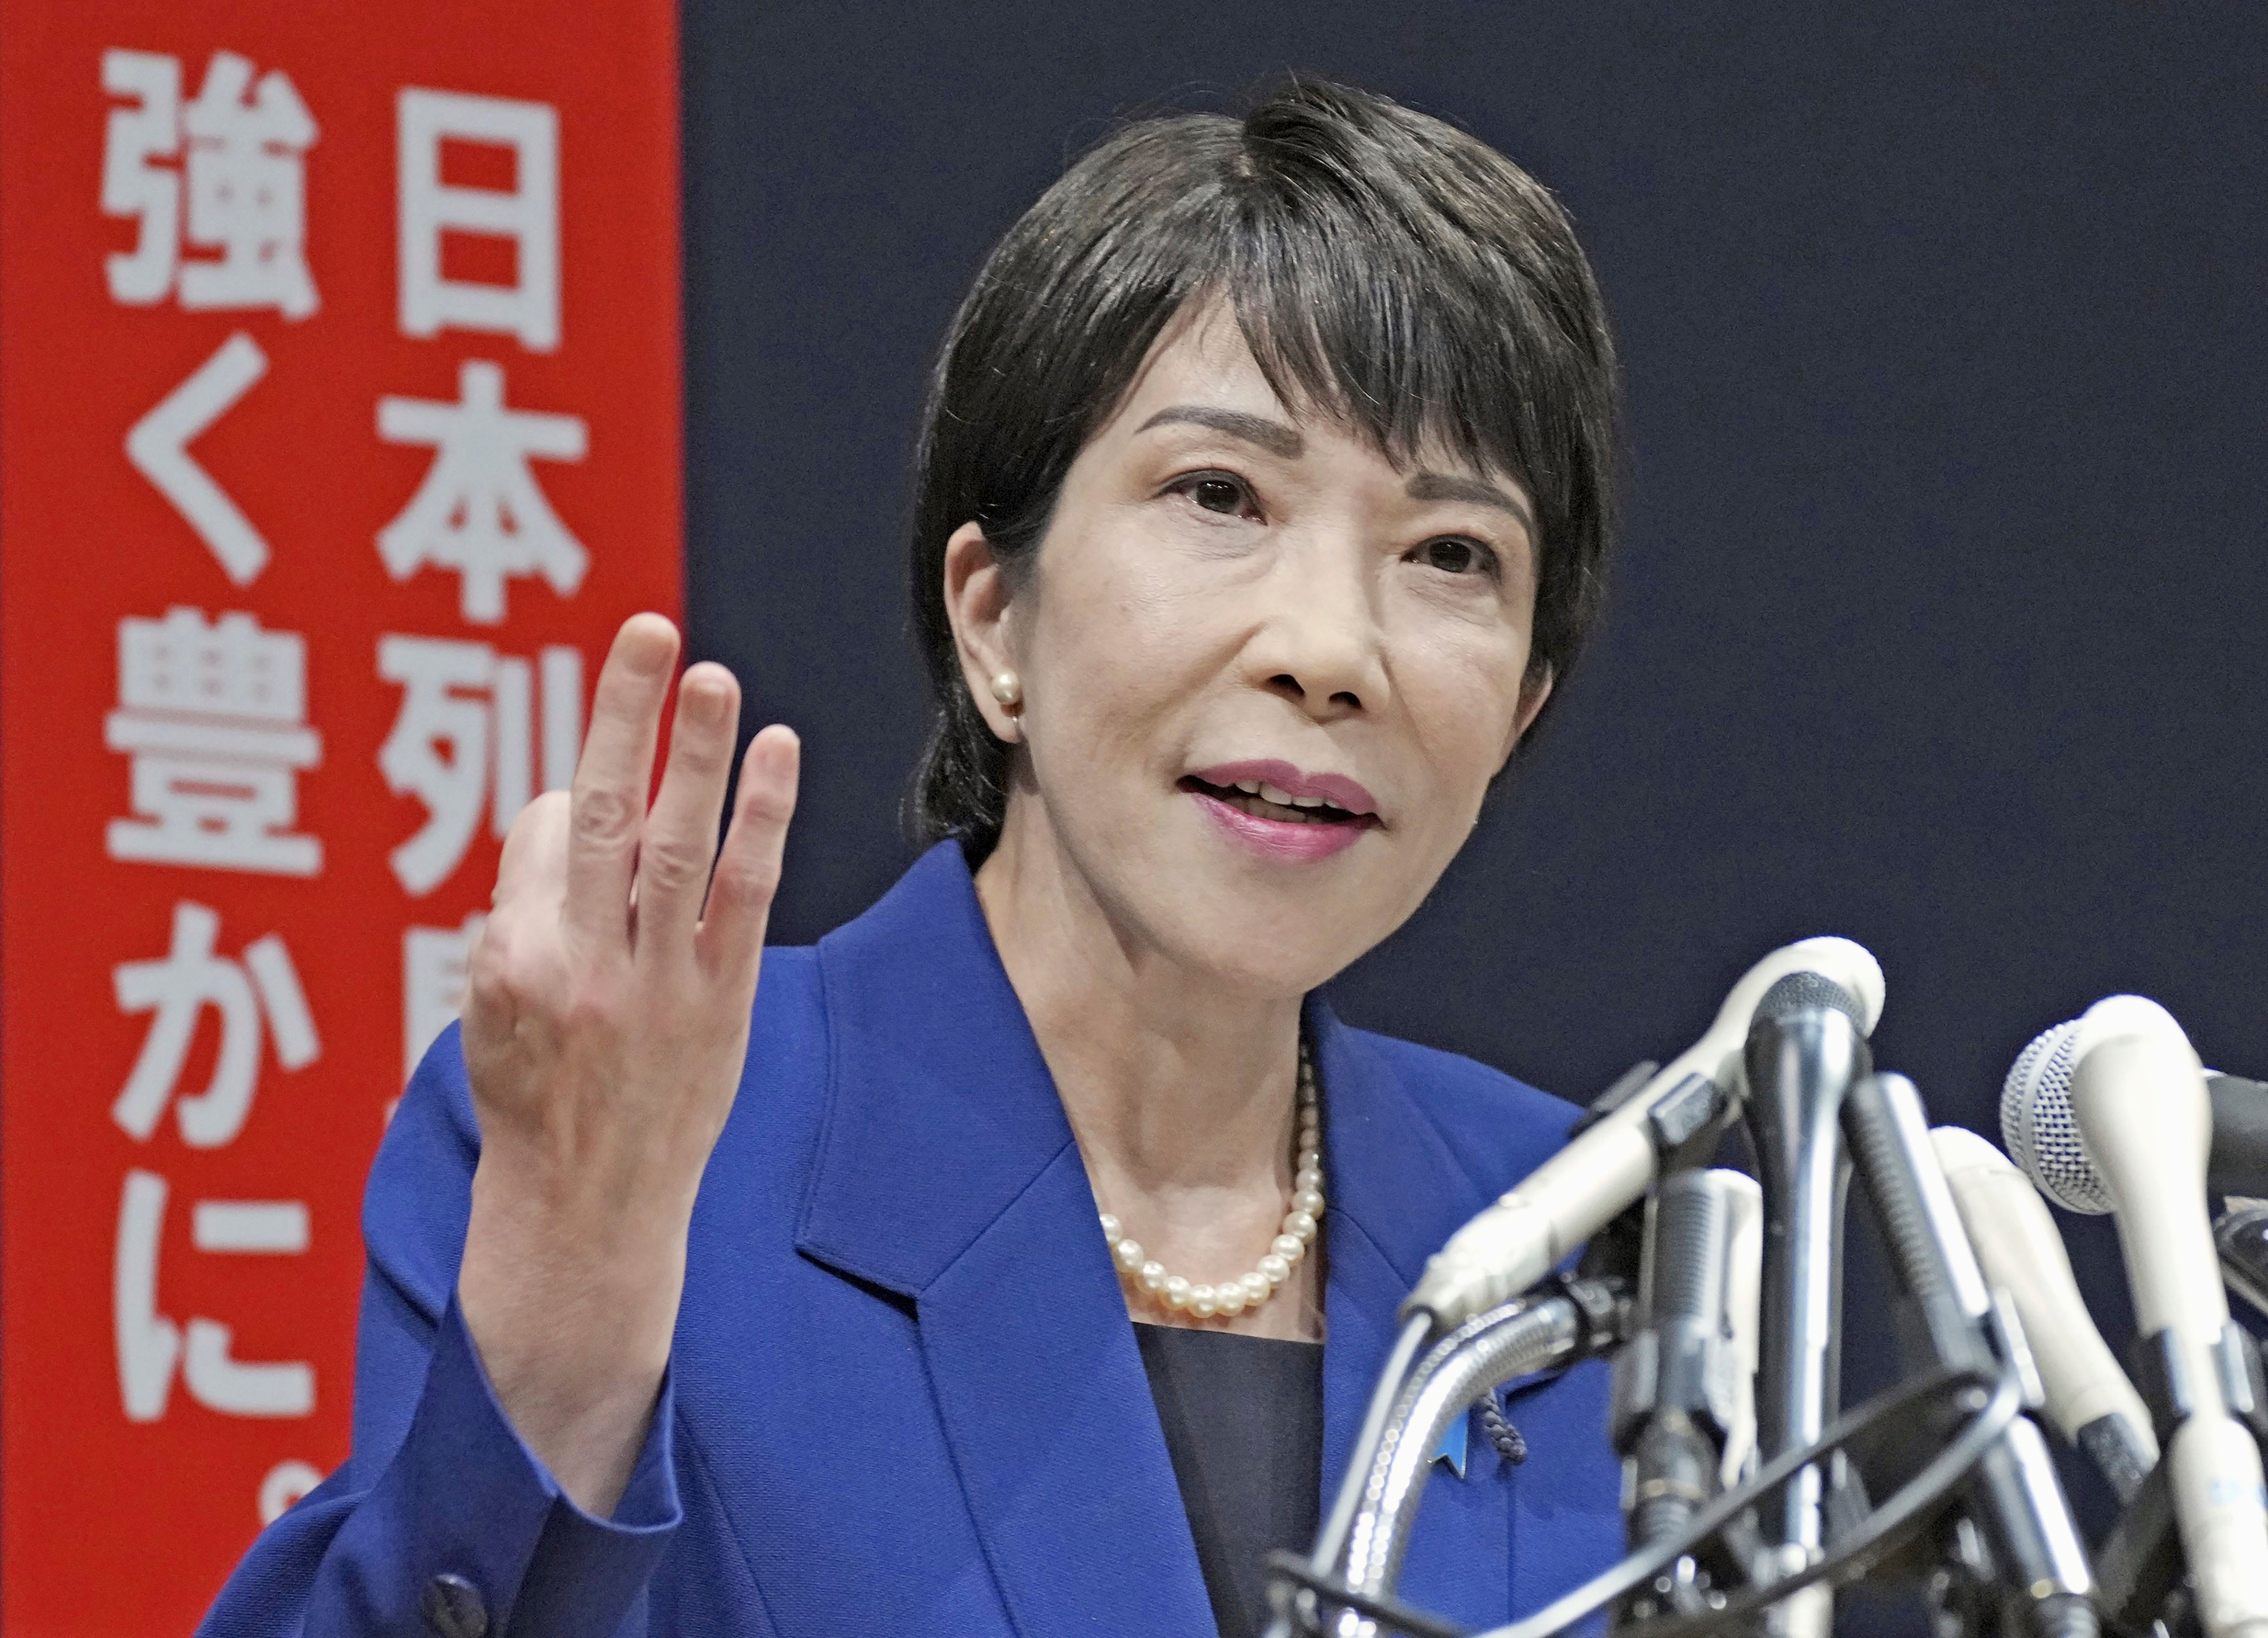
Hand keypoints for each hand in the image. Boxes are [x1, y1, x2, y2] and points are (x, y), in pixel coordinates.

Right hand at [455, 612, 798, 1513]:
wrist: (585, 1214)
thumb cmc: (533, 1095)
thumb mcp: (490, 1008)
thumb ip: (524, 911)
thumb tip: (569, 810)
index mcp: (509, 957)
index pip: (544, 832)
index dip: (568, 803)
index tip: (584, 801)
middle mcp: (580, 963)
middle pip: (600, 813)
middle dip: (623, 715)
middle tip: (649, 629)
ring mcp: (657, 984)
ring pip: (675, 844)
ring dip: (698, 753)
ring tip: (714, 673)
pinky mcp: (723, 1003)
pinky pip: (745, 894)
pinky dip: (762, 819)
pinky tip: (778, 750)